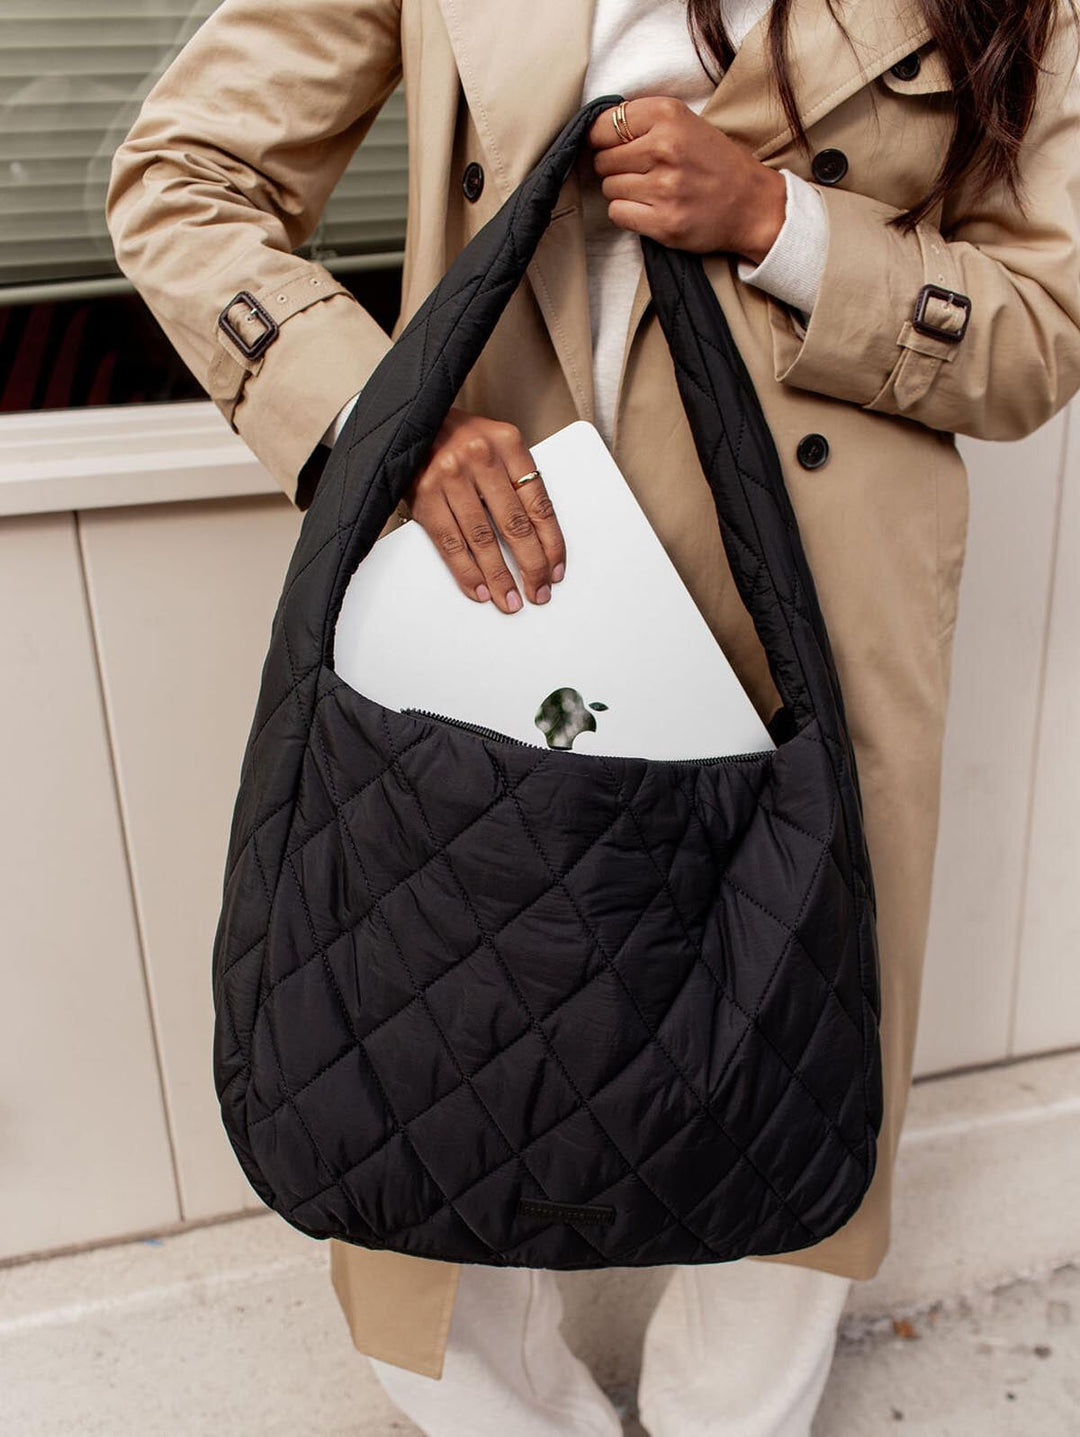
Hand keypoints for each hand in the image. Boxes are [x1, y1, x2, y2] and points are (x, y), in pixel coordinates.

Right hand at [403, 407, 565, 613]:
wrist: (409, 420)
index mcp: (508, 443)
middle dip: (531, 566)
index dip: (551, 544)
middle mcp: (481, 457)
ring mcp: (450, 476)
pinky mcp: (424, 494)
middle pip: (515, 525)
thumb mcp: (494, 445)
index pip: (539, 504)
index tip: (556, 570)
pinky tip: (478, 589)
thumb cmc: (458, 438)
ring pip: (482, 539)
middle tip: (538, 592)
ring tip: (509, 599)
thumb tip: (537, 540)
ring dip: (498, 576)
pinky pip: (450, 542)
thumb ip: (514, 481)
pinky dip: (466, 571)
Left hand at [586, 96, 786, 263]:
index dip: (602, 139)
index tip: (614, 146)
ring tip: (650, 190)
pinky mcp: (664, 222)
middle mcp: (664, 148)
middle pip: (602, 160)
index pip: (601, 126)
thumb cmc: (714, 162)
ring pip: (608, 188)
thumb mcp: (684, 122)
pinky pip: (617, 214)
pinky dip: (627, 213)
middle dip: (614, 167)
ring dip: (622, 191)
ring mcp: (664, 188)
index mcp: (667, 115)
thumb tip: (593, 133)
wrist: (751, 204)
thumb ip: (642, 122)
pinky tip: (649, 208)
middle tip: (640, 171)